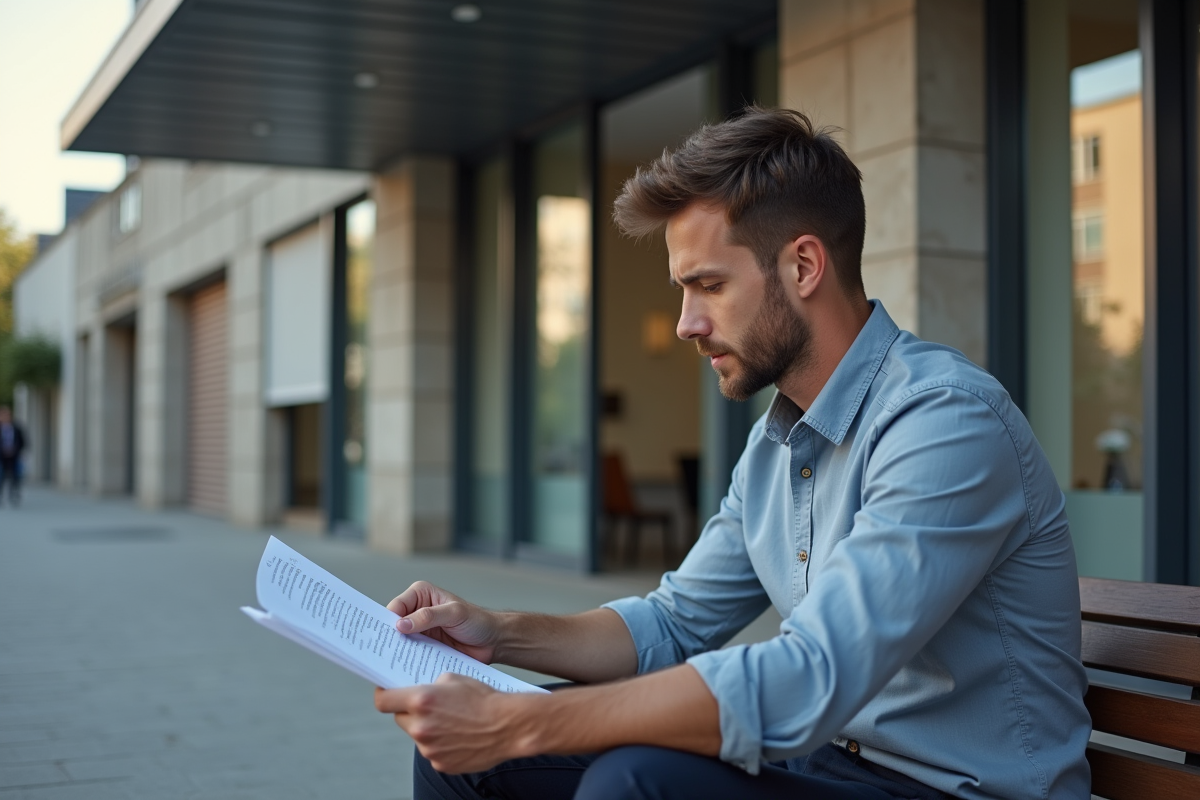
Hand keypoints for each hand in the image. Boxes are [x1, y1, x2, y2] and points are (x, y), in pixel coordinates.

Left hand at [374, 674, 530, 773]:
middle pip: (400, 719)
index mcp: (421, 701)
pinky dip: (442, 744)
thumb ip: (431, 685)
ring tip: (453, 722)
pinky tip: (460, 736)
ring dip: (428, 729)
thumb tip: (421, 690)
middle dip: (411, 712)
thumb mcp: (454, 678)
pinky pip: (433, 751)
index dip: (382, 695)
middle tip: (429, 707)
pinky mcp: (441, 764)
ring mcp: (429, 749)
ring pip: (418, 736)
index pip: (383, 701)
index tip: (385, 692)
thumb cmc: (484, 698)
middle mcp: (420, 727)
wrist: (508, 726)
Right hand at [387, 582, 499, 662]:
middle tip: (379, 653)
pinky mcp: (424, 648)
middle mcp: (416, 611)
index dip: (386, 621)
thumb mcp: (454, 613)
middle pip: (393, 625)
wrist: (493, 641)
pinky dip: (406, 661)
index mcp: (420, 594)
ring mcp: (419, 631)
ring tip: (388, 665)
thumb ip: (429, 616)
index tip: (382, 636)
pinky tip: (402, 671)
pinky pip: (410, 654)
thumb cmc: (477, 620)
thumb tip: (401, 624)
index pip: (395, 606)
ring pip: (399, 642)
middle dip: (388, 637)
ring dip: (396, 652)